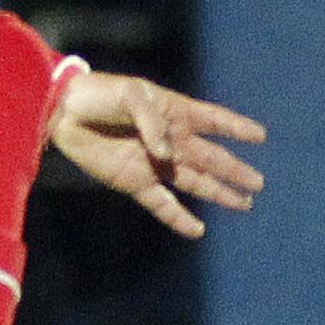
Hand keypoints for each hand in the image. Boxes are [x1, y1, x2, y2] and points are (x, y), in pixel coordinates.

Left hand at [45, 69, 267, 239]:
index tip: (260, 136)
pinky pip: (163, 203)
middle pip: (210, 158)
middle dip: (234, 170)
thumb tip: (167, 156)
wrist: (64, 112)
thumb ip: (152, 123)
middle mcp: (170, 140)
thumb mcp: (130, 96)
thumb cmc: (100, 94)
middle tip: (258, 183)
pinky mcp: (135, 182)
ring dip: (218, 192)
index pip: (212, 120)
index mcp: (174, 111)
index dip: (235, 127)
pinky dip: (179, 217)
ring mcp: (154, 163)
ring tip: (243, 203)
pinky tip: (197, 229)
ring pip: (194, 182)